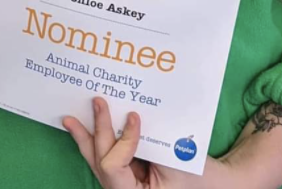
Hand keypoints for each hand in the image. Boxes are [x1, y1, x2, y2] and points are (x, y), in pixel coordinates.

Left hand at [63, 98, 229, 188]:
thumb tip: (129, 116)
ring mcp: (121, 186)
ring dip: (85, 137)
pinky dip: (98, 139)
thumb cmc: (197, 177)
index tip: (135, 116)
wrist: (212, 187)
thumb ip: (150, 144)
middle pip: (101, 161)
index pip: (113, 167)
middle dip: (98, 131)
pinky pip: (107, 157)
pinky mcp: (126, 176)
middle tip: (98, 101)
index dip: (121, 141)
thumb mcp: (176, 160)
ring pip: (98, 161)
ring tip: (69, 119)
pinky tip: (85, 126)